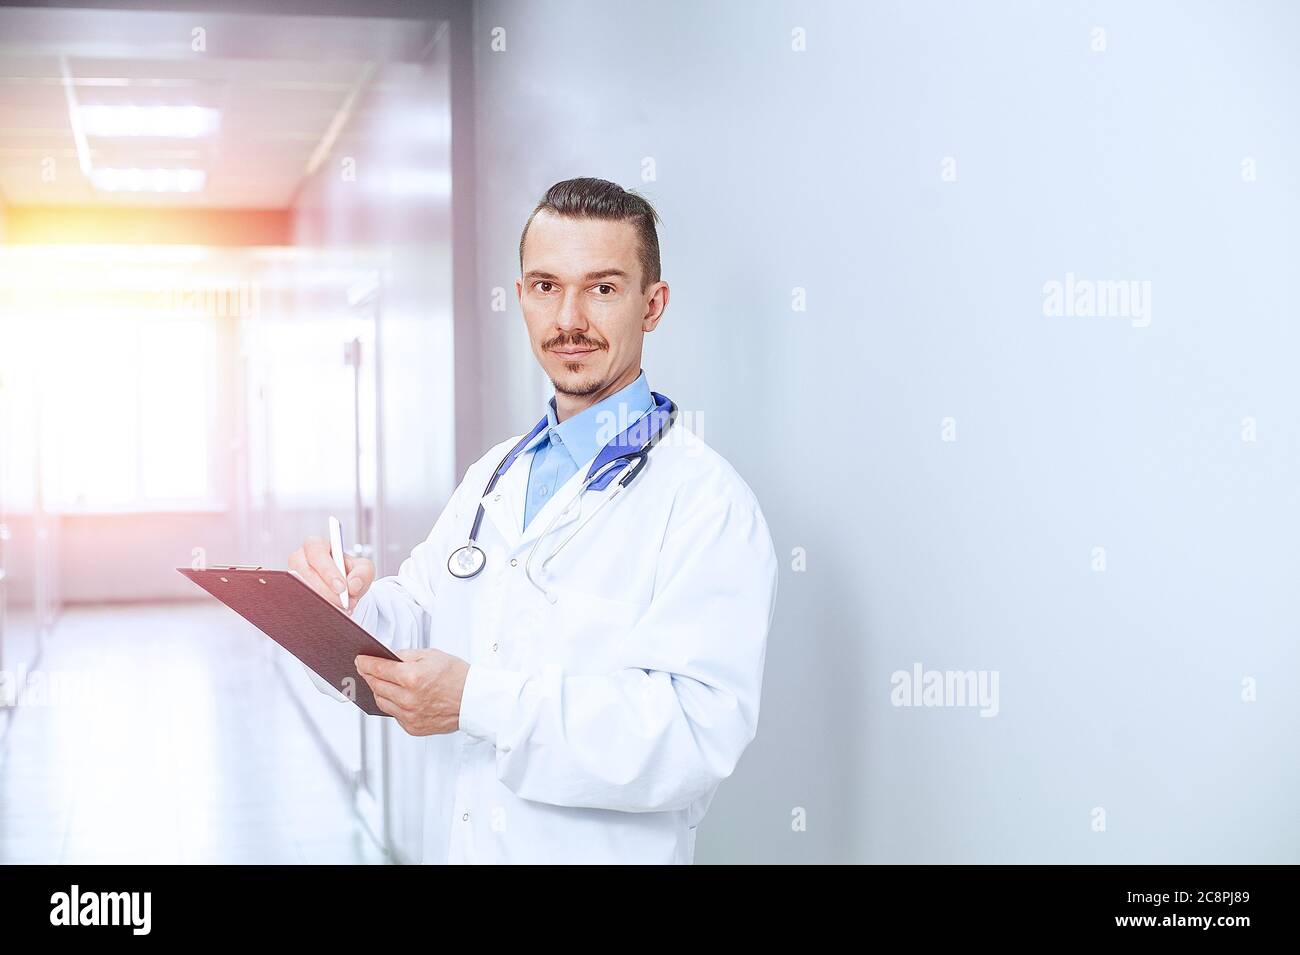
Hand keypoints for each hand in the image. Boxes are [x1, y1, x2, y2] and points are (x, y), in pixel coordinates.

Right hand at [288, 535, 373, 612]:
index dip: (328, 572)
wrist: (343, 589)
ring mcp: (292, 577)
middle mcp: (299, 559)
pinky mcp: (291, 593)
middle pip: (305, 573)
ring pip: (300, 590)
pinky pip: (298, 603)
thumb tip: (353, 585)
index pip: (316, 553)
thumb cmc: (350, 574)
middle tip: (343, 603)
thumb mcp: (364, 569)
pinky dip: (315, 610)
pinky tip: (330, 614)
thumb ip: (363, 574)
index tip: (342, 588)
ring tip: (341, 610)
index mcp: (316, 545)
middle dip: (326, 591)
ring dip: (322, 602)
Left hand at [354, 649, 468, 735]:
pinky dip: (392, 704)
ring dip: (378, 690)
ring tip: (380, 682)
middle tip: (366, 669)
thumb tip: (388, 658)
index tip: (360, 660)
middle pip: (376, 685)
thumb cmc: (458, 677)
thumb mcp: (431, 655)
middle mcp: (408, 699)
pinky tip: (396, 696)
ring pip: (381, 701)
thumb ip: (406, 656)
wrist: (474, 700)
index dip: (365, 663)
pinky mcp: (412, 728)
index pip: (378, 669)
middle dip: (368, 675)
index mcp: (412, 678)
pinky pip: (393, 714)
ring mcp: (409, 715)